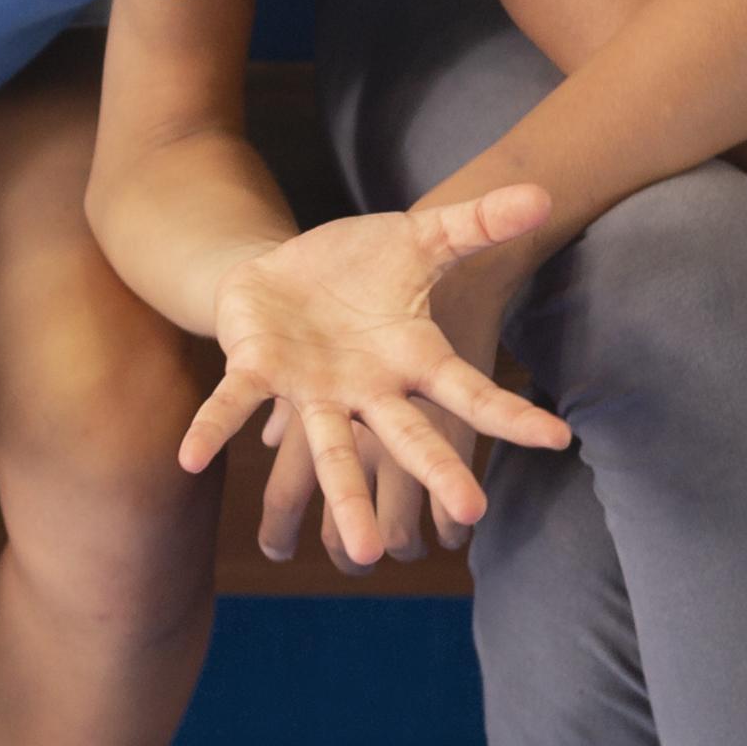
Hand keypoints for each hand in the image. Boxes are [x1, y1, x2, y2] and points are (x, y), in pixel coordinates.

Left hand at [181, 192, 568, 570]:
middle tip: (469, 517)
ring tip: (359, 553)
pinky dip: (213, 428)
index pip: (470, 390)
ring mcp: (313, 387)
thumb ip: (478, 220)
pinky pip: (234, 404)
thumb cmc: (367, 265)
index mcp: (411, 358)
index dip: (509, 413)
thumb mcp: (424, 236)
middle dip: (436, 473)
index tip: (557, 439)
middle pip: (407, 437)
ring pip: (329, 449)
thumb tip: (541, 192)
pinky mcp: (259, 371)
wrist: (293, 270)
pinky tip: (190, 459)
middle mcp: (367, 388)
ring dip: (343, 497)